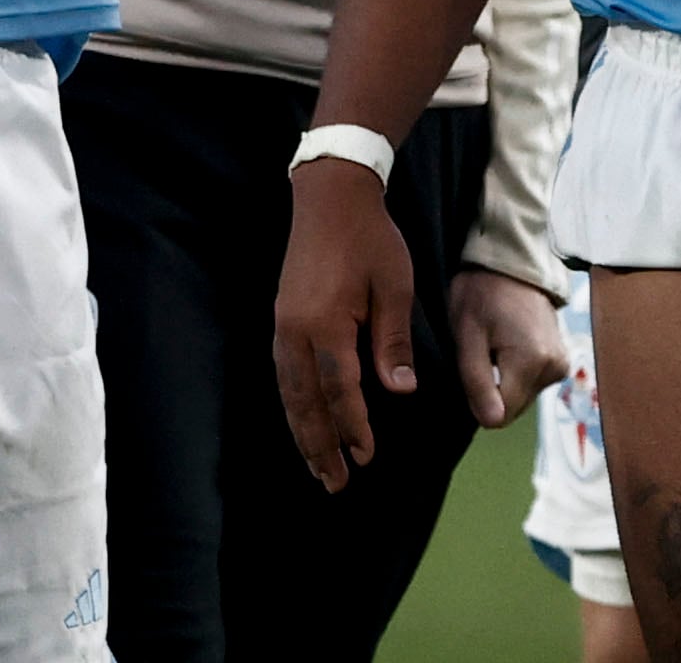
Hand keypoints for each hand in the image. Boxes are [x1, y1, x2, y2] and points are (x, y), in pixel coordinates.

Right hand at [271, 157, 415, 490]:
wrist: (330, 196)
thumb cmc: (370, 239)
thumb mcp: (394, 287)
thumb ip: (393, 343)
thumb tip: (399, 393)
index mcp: (326, 323)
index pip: (341, 390)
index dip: (354, 426)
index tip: (366, 457)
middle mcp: (296, 330)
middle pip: (306, 402)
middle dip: (320, 446)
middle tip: (335, 484)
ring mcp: (283, 325)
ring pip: (289, 393)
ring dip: (302, 433)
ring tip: (316, 467)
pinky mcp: (281, 319)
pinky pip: (284, 375)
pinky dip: (293, 406)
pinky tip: (303, 422)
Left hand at [447, 269, 569, 429]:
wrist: (511, 264)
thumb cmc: (482, 293)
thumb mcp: (467, 334)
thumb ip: (478, 381)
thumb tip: (492, 421)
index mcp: (532, 362)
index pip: (500, 414)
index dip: (478, 396)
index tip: (474, 363)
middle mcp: (555, 368)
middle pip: (512, 407)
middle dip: (492, 388)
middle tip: (484, 349)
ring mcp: (562, 366)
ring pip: (521, 398)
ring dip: (503, 380)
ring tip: (497, 343)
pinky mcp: (562, 362)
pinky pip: (531, 385)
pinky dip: (516, 373)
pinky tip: (510, 345)